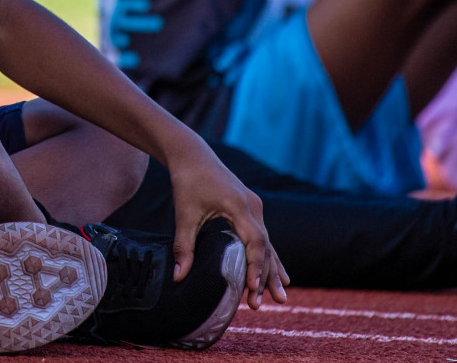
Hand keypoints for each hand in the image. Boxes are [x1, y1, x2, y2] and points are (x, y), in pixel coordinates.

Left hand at [165, 140, 288, 309]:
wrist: (192, 155)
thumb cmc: (187, 181)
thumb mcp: (183, 213)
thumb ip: (183, 246)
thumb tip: (178, 277)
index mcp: (239, 206)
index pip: (255, 242)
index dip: (255, 267)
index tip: (252, 288)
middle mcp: (253, 207)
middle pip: (265, 247)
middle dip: (265, 276)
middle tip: (262, 304)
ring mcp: (255, 208)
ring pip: (268, 244)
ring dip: (271, 270)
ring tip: (280, 298)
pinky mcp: (251, 209)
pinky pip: (264, 237)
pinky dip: (269, 257)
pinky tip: (281, 276)